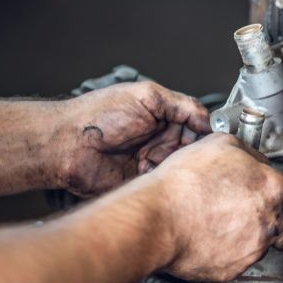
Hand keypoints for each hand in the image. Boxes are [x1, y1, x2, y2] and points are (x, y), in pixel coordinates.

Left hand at [55, 82, 210, 197]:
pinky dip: (169, 183)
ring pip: (181, 169)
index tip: (215, 138)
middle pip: (193, 150)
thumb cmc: (98, 115)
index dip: (206, 132)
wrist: (68, 145)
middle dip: (196, 153)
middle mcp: (159, 140)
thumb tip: (209, 118)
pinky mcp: (142, 183)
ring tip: (177, 164)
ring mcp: (151, 162)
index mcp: (162, 117)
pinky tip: (167, 178)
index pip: (197, 126)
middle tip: (196, 153)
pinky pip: (164, 186)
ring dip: (182, 168)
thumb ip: (182, 104)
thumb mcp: (147, 96)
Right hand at [138, 133, 282, 281]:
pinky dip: (231, 254)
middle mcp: (269, 222)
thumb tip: (256, 160)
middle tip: (261, 217)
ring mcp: (253, 248)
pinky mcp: (234, 269)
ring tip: (230, 228)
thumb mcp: (221, 144)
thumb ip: (249, 154)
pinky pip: (241, 263)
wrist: (158, 217)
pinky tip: (214, 240)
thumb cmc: (184, 181)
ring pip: (266, 248)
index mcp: (272, 189)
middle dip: (280, 225)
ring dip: (254, 240)